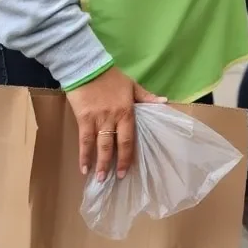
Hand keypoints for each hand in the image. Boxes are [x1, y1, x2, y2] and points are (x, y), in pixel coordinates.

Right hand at [65, 66, 165, 180]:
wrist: (89, 68)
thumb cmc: (112, 78)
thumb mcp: (132, 85)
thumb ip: (146, 97)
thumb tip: (164, 103)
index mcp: (127, 110)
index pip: (130, 137)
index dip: (129, 155)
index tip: (128, 170)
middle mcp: (113, 117)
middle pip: (115, 144)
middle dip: (114, 163)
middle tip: (114, 179)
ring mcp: (98, 119)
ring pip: (99, 145)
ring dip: (99, 163)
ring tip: (99, 178)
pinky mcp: (83, 119)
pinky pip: (83, 140)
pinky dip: (83, 155)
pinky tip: (83, 168)